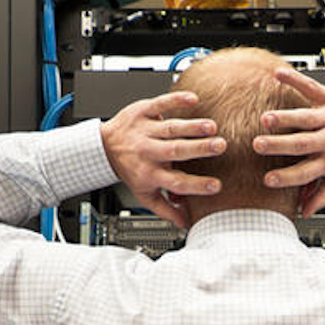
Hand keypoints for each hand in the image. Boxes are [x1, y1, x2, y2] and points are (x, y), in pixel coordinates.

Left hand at [101, 90, 225, 227]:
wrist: (104, 146)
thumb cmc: (130, 169)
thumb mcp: (144, 194)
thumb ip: (166, 209)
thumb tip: (186, 224)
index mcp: (150, 174)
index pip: (176, 182)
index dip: (196, 185)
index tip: (216, 185)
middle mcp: (148, 152)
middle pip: (175, 151)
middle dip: (199, 148)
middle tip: (220, 147)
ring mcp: (145, 130)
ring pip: (171, 128)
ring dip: (192, 126)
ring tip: (212, 127)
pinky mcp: (143, 111)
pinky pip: (160, 104)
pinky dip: (175, 100)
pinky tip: (193, 100)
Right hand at [252, 68, 324, 216]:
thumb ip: (321, 195)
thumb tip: (303, 212)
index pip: (305, 172)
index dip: (287, 178)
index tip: (268, 180)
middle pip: (302, 144)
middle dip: (280, 145)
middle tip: (259, 145)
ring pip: (306, 118)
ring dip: (285, 117)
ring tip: (266, 119)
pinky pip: (311, 87)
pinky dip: (295, 80)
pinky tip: (278, 75)